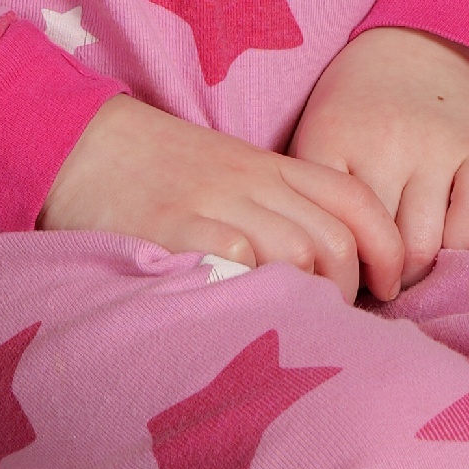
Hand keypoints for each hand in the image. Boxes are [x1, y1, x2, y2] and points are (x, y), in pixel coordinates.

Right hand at [40, 95, 403, 303]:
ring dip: (306, 299)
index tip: (387, 287)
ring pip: (296, 253)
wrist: (80, 142)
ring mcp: (214, 203)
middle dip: (346, 291)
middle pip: (334, 240)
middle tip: (331, 321)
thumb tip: (329, 270)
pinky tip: (244, 314)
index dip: (388, 248)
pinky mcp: (173, 228)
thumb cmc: (160, 170)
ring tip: (290, 326)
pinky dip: (253, 292)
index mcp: (271, 165)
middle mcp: (252, 182)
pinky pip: (236, 259)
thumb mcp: (231, 174)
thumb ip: (278, 208)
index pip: (355, 199)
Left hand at [287, 28, 468, 297]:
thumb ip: (311, 195)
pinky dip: (461, 246)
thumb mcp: (317, 133)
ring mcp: (437, 145)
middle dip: (374, 277)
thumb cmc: (359, 108)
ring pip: (425, 244)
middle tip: (373, 281)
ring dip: (416, 271)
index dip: (331, 266)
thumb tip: (307, 271)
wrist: (422, 45)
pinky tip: (446, 242)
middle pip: (376, 245)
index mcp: (331, 138)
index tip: (335, 274)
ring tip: (406, 270)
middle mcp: (384, 141)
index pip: (324, 229)